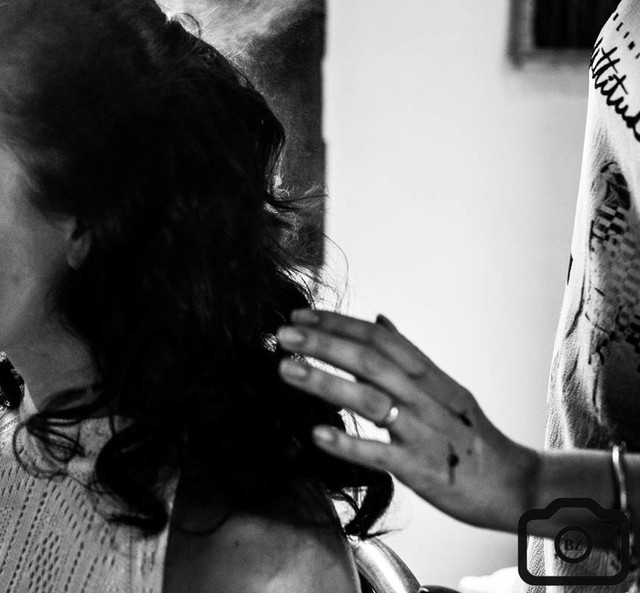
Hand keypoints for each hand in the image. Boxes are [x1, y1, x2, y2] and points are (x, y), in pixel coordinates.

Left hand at [276, 310, 540, 532]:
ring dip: (326, 383)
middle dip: (325, 344)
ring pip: (372, 402)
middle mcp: (427, 400)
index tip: (300, 314)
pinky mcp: (423, 470)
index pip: (380, 340)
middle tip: (283, 334)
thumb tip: (379, 320)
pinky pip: (381, 454)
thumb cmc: (472, 438)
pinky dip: (349, 443)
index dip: (339, 324)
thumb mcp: (446, 389)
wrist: (518, 487)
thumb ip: (409, 356)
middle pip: (372, 363)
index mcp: (431, 378)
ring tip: (286, 370)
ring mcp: (425, 434)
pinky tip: (316, 433)